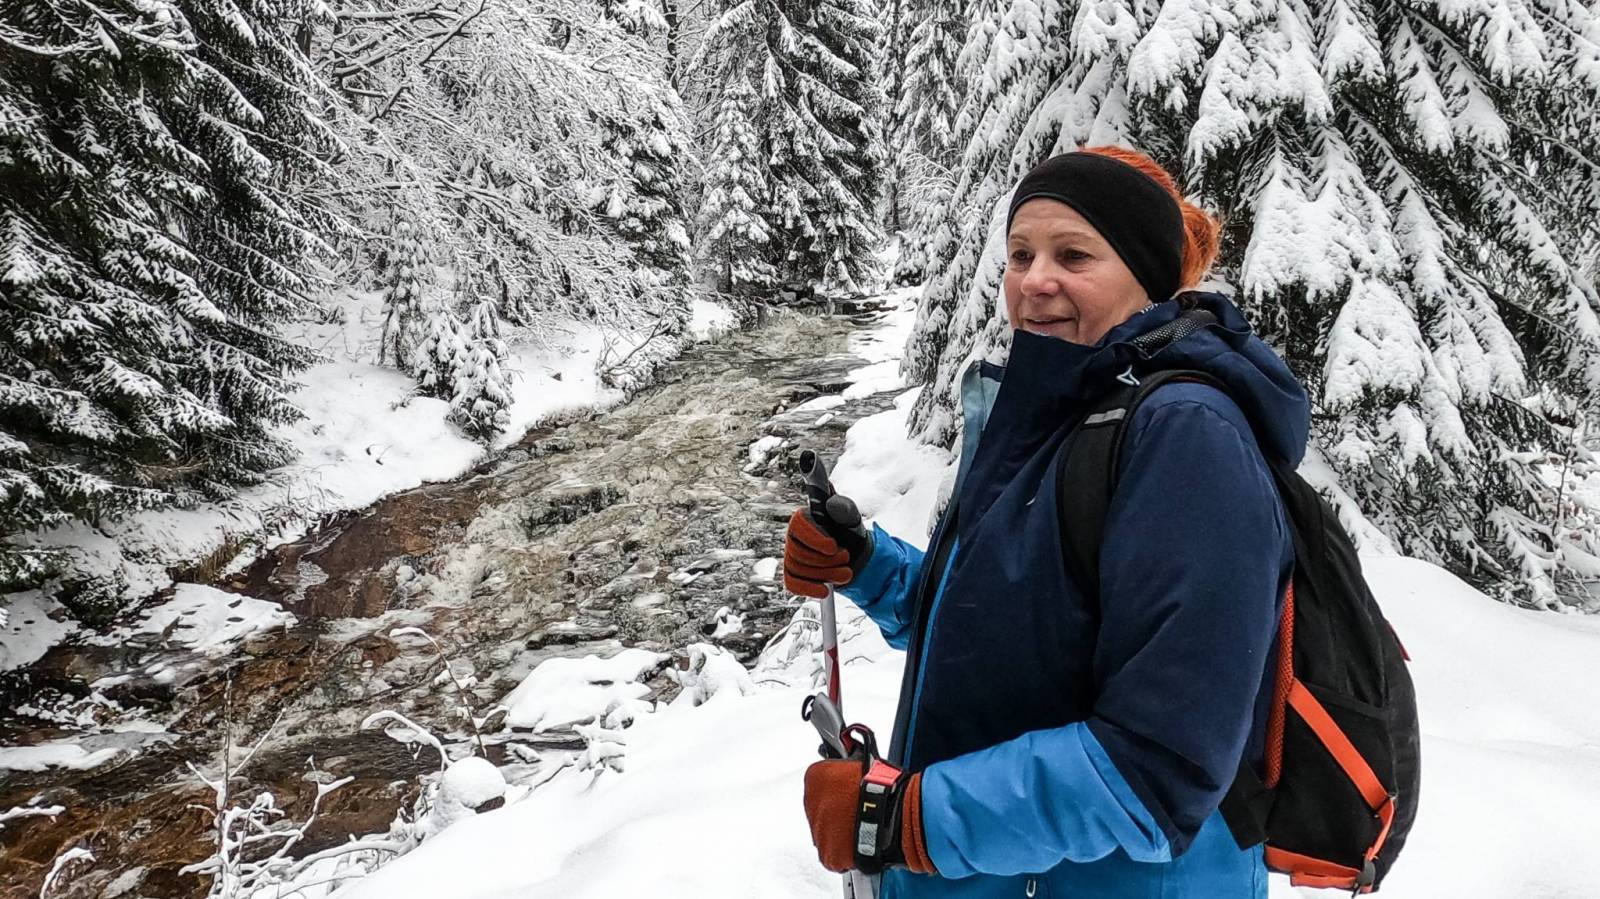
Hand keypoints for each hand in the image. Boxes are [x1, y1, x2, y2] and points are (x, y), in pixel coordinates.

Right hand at [784, 494, 873, 598]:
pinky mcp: (794, 575)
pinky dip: (809, 589)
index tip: (833, 547)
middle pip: (798, 552)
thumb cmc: (849, 532)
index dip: (814, 539)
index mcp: (804, 517)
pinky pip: (792, 584)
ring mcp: (791, 556)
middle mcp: (793, 536)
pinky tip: (824, 591)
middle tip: (846, 558)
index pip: (797, 525)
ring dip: (826, 574)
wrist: (855, 555)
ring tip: (846, 572)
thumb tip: (832, 504)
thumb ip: (844, 509)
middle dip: (826, 560)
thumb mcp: (851, 519)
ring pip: (798, 569)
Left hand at [803, 758, 934, 874]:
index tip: (844, 795)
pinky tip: (859, 843)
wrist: (891, 812)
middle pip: (820, 812)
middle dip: (834, 814)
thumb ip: (843, 773)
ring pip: (825, 835)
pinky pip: (833, 856)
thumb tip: (845, 777)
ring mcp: (818, 830)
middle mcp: (811, 804)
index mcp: (815, 777)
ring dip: (838, 834)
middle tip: (853, 814)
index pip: (817, 786)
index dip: (834, 792)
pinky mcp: (828, 854)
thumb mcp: (859, 764)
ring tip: (860, 828)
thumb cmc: (882, 787)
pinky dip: (844, 854)